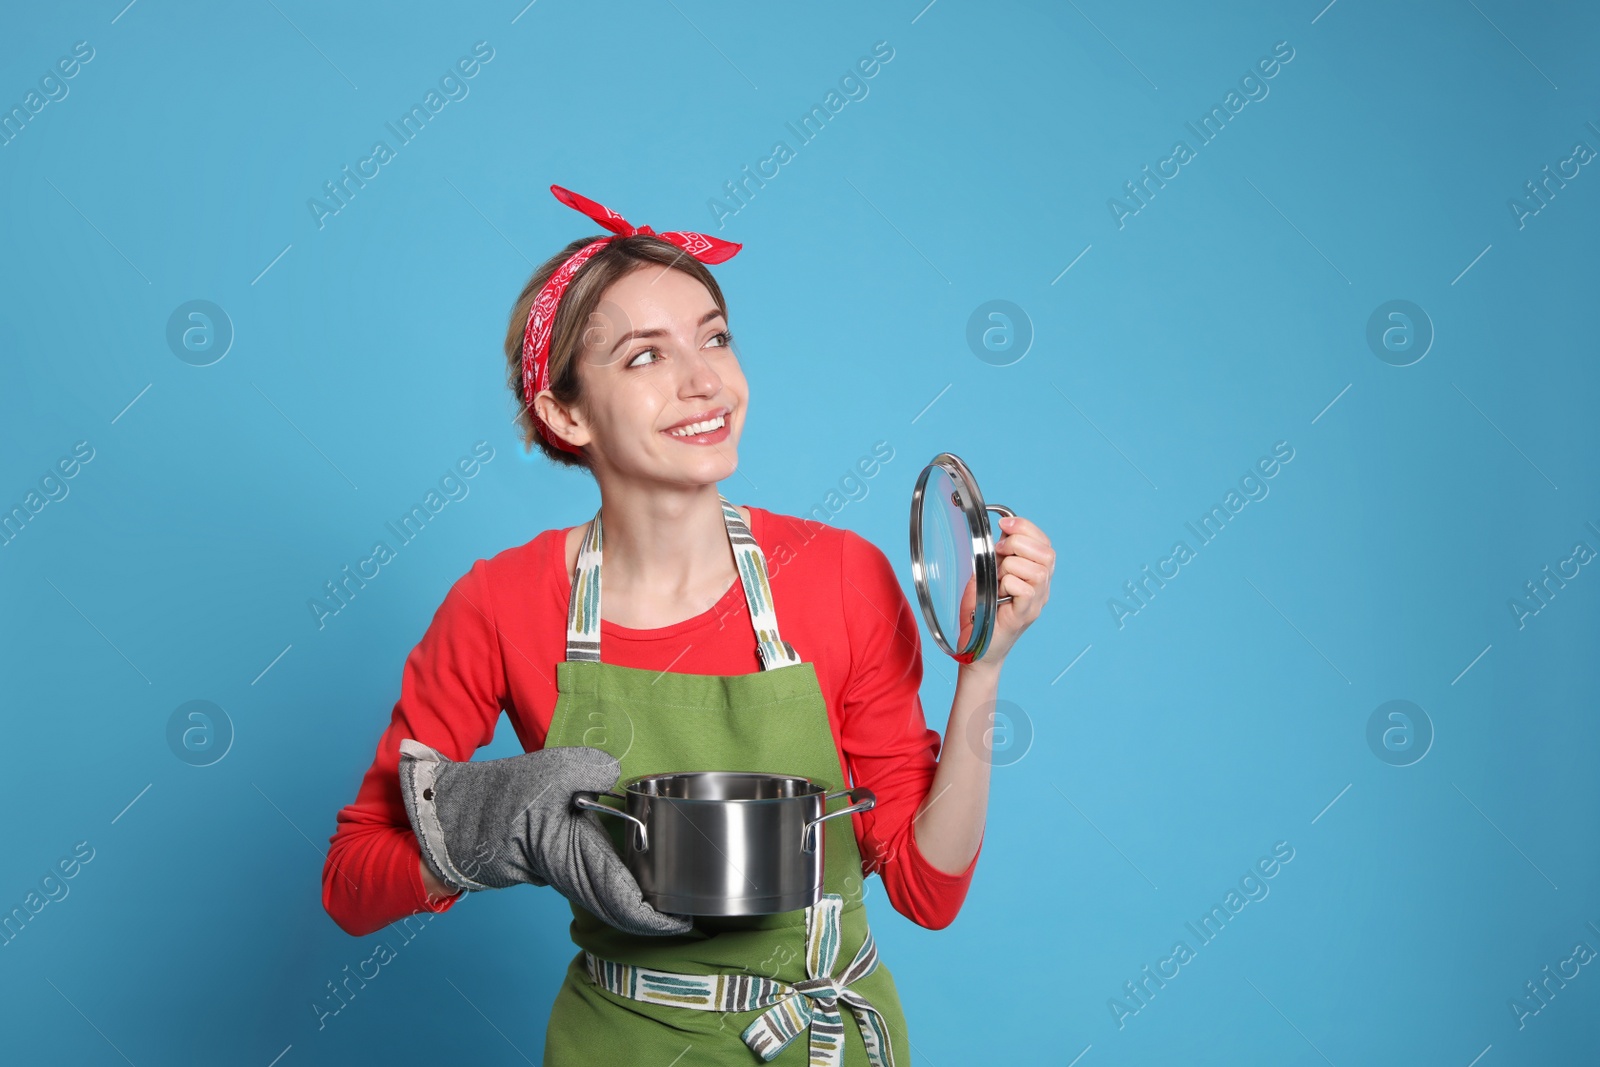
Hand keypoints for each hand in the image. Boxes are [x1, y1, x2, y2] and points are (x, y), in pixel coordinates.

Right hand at [398, 740, 692, 936]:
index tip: (686, 919)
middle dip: (656, 913)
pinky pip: (595, 881)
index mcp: (577, 860)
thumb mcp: (555, 770)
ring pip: (609, 894)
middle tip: (689, 904)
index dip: (658, 918)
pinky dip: (618, 881)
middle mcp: (573, 875)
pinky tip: (636, 864)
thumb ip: (596, 769)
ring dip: (638, 896)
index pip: (626, 903)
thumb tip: (617, 776)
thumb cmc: (502, 798)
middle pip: (623, 906)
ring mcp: (562, 872)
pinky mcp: (554, 862)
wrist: (454, 816)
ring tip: (670, 886)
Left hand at [977, 514, 1053, 666]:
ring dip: (1010, 567)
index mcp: (1036, 575)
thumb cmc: (980, 611)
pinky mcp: (1024, 615)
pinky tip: (998, 594)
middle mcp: (1042, 589)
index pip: (1045, 543)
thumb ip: (999, 554)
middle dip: (1018, 544)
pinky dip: (1008, 584)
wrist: (974, 647)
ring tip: (996, 580)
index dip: (1026, 528)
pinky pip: (1026, 589)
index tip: (1003, 525)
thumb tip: (1005, 529)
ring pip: (1037, 570)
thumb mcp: (987, 573)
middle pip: (1047, 554)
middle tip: (997, 554)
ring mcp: (1036, 603)